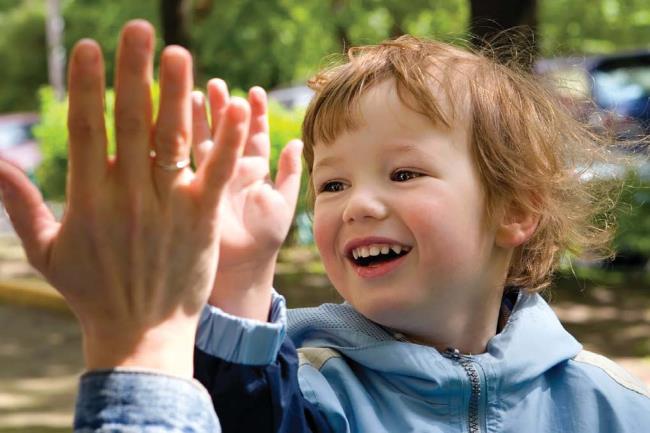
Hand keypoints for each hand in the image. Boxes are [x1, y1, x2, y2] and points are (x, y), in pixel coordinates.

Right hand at [0, 20, 248, 377]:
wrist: (141, 334)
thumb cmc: (92, 292)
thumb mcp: (45, 251)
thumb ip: (21, 204)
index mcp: (88, 200)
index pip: (86, 131)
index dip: (86, 87)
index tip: (87, 48)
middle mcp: (128, 197)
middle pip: (132, 124)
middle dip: (134, 73)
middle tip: (139, 29)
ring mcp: (168, 208)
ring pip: (173, 141)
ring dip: (178, 96)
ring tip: (180, 55)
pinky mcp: (202, 220)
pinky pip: (216, 173)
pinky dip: (227, 141)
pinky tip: (236, 108)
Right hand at [191, 82, 302, 320]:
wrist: (240, 271)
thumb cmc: (265, 239)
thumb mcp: (282, 203)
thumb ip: (288, 173)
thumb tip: (295, 141)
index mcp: (251, 172)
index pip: (251, 135)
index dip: (253, 114)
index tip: (254, 91)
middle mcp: (227, 171)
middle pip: (224, 132)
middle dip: (221, 107)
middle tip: (216, 84)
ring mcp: (207, 181)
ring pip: (202, 142)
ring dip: (198, 118)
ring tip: (194, 93)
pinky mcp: (190, 193)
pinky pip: (184, 165)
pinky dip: (178, 145)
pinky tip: (170, 124)